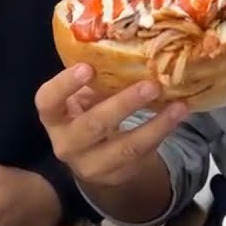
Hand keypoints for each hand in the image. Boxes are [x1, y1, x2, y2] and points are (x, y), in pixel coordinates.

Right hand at [35, 64, 186, 186]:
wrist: (91, 159)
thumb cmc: (86, 113)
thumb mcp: (83, 97)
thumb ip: (97, 80)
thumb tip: (133, 49)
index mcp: (54, 117)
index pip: (47, 101)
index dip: (65, 85)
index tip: (88, 67)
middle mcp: (66, 144)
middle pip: (92, 126)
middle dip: (123, 105)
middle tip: (151, 85)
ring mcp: (91, 165)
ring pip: (125, 148)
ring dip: (155, 126)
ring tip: (178, 106)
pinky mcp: (116, 176)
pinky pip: (141, 156)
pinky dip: (161, 133)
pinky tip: (177, 116)